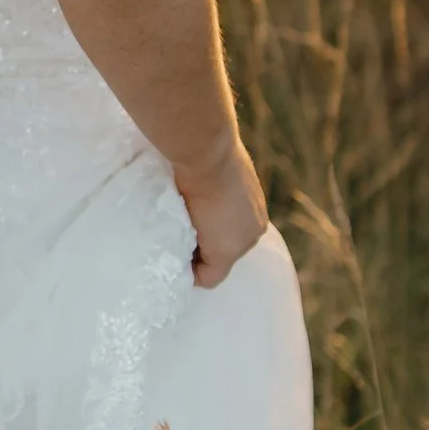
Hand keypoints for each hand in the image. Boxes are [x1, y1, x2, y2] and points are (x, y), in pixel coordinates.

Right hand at [179, 135, 268, 289]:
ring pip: (216, 262)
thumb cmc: (206, 152)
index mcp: (254, 208)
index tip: (186, 225)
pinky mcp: (225, 253)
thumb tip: (197, 181)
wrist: (205, 154)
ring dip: (196, 254)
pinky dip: (192, 273)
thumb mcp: (216, 167)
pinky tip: (175, 260)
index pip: (230, 231)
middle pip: (225, 250)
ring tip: (173, 242)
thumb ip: (215, 184)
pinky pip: (209, 277)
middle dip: (202, 245)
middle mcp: (255, 228)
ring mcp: (243, 242)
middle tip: (177, 234)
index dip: (207, 232)